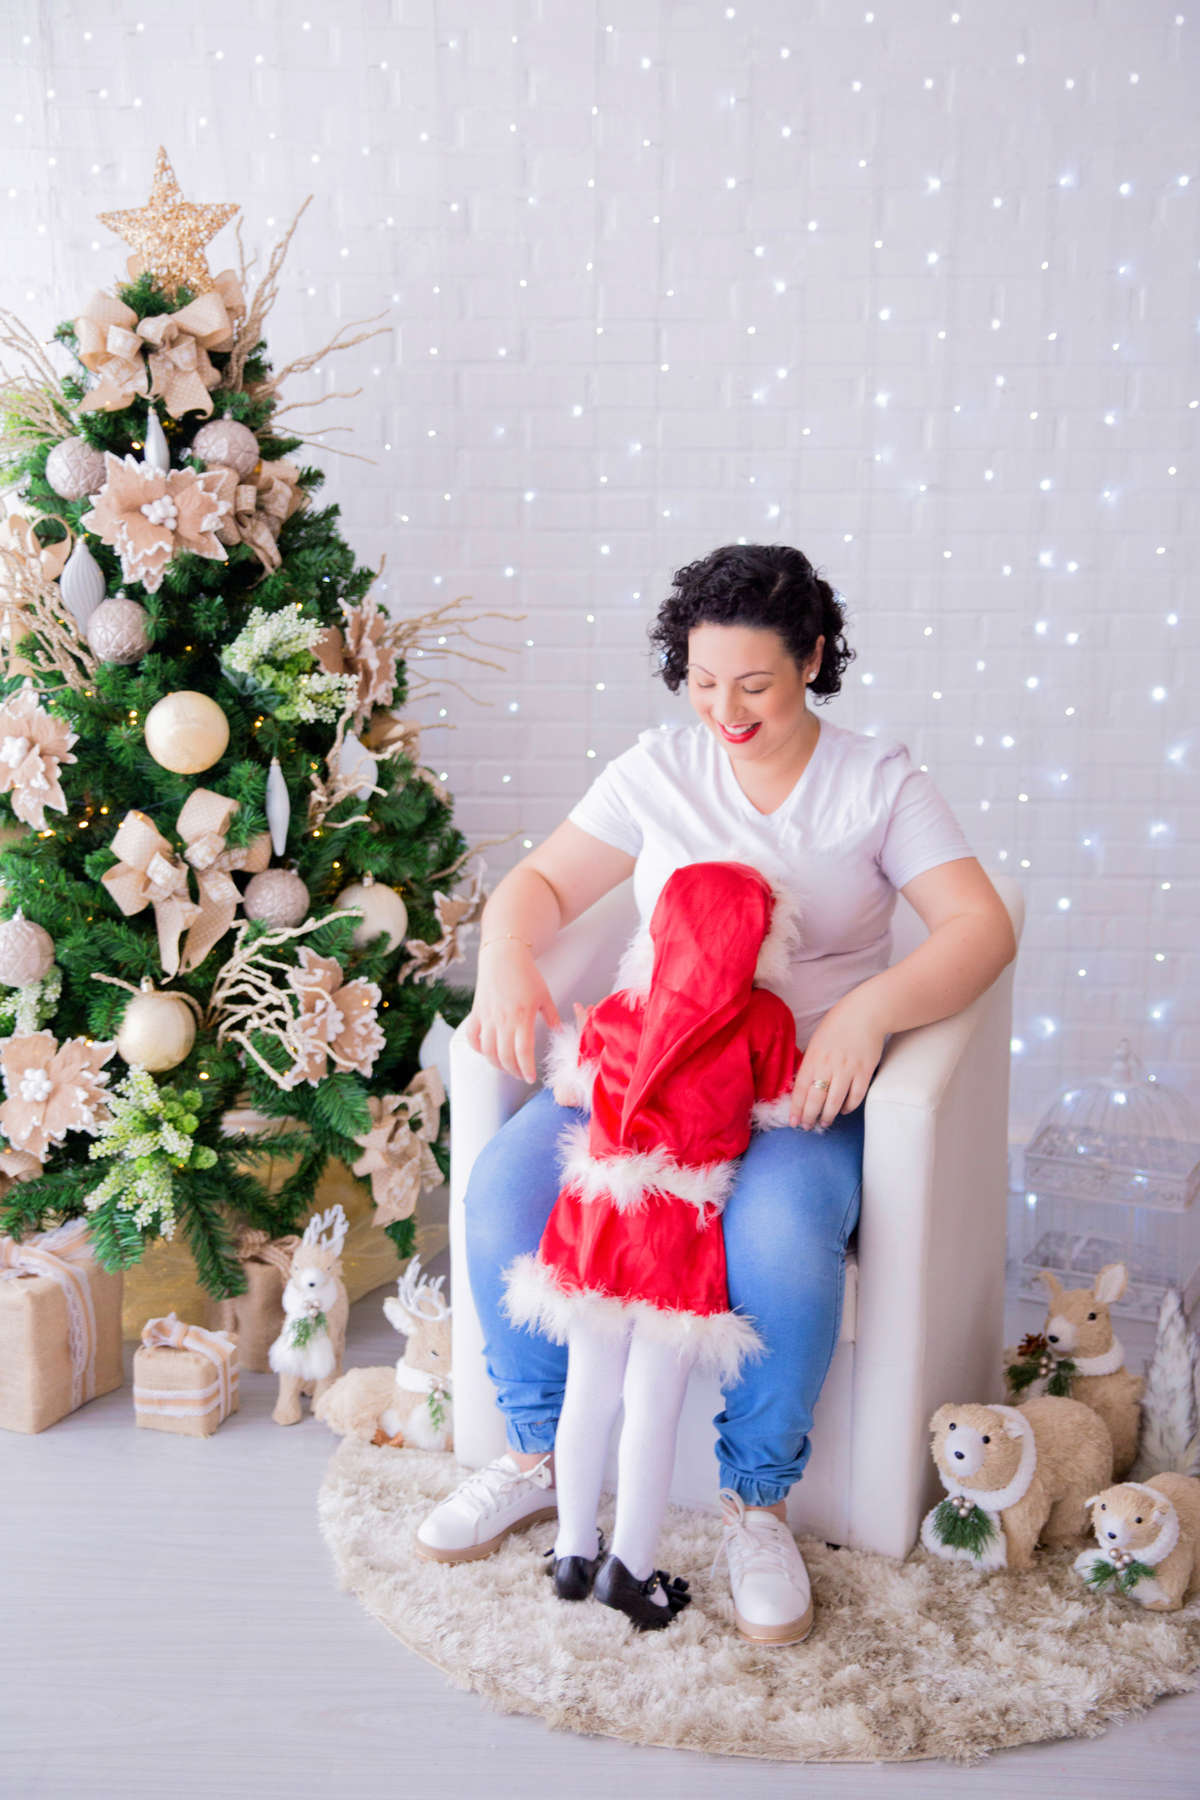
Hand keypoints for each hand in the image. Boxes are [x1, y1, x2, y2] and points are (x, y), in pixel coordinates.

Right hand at [464, 941, 560, 1083]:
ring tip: (507, 1067)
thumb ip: (553, 1017)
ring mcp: (487, 1017)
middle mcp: (502, 1020)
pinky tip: (488, 1052)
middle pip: (505, 1057)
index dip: (527, 1069)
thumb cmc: (527, 975)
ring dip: (497, 1064)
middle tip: (521, 1075)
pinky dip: (477, 1049)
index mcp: (522, 1016)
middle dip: (514, 1071)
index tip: (531, 1077)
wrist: (503, 955)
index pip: (523, 1052)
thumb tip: (560, 1034)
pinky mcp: (476, 1013)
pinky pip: (472, 1038)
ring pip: (487, 1051)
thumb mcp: (545, 996)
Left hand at [789, 992, 886, 1130]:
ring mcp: (848, 1069)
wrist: (866, 1013)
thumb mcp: (816, 1041)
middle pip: (816, 1099)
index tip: (793, 1121)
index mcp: (813, 1057)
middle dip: (809, 1116)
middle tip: (806, 1126)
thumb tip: (805, 1085)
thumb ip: (811, 1062)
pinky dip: (849, 1107)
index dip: (796, 1108)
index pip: (801, 1089)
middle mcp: (829, 1065)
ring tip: (824, 1122)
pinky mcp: (865, 1071)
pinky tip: (844, 1110)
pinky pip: (856, 1096)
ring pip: (835, 1101)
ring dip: (828, 1116)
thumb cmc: (838, 1025)